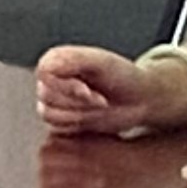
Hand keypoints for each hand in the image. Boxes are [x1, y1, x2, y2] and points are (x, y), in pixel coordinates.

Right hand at [36, 42, 186, 136]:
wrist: (142, 99)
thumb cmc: (125, 77)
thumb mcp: (101, 61)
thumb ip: (72, 59)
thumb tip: (47, 68)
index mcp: (57, 60)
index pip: (44, 75)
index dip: (65, 87)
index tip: (89, 91)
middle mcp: (53, 79)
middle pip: (46, 97)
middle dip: (77, 103)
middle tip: (102, 100)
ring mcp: (58, 100)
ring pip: (49, 114)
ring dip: (78, 115)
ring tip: (99, 108)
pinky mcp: (64, 119)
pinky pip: (56, 128)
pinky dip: (76, 126)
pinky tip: (94, 118)